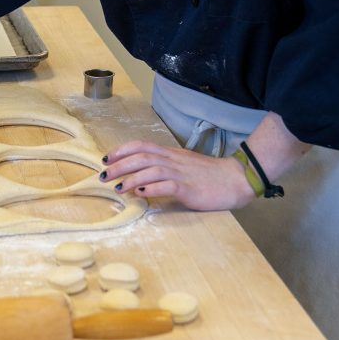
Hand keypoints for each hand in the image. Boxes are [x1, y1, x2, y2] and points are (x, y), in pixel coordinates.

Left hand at [101, 141, 255, 210]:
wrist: (236, 180)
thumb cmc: (209, 175)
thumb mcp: (183, 165)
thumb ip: (163, 168)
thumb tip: (140, 177)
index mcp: (170, 154)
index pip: (141, 145)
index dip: (122, 150)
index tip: (105, 158)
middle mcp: (173, 160)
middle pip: (141, 157)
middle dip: (119, 165)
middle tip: (102, 175)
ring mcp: (181, 173)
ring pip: (151, 170)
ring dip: (131, 178)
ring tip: (117, 187)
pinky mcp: (189, 188)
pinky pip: (167, 186)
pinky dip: (151, 188)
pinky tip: (140, 193)